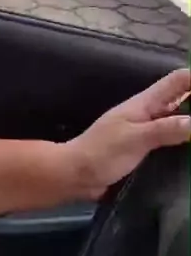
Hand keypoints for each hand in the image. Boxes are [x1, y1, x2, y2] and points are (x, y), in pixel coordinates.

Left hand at [68, 68, 190, 198]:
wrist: (76, 175)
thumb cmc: (101, 152)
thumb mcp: (135, 138)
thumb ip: (166, 129)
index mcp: (145, 103)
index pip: (178, 81)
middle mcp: (150, 114)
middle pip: (184, 99)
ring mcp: (149, 132)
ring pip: (181, 121)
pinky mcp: (148, 151)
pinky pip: (174, 142)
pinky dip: (188, 143)